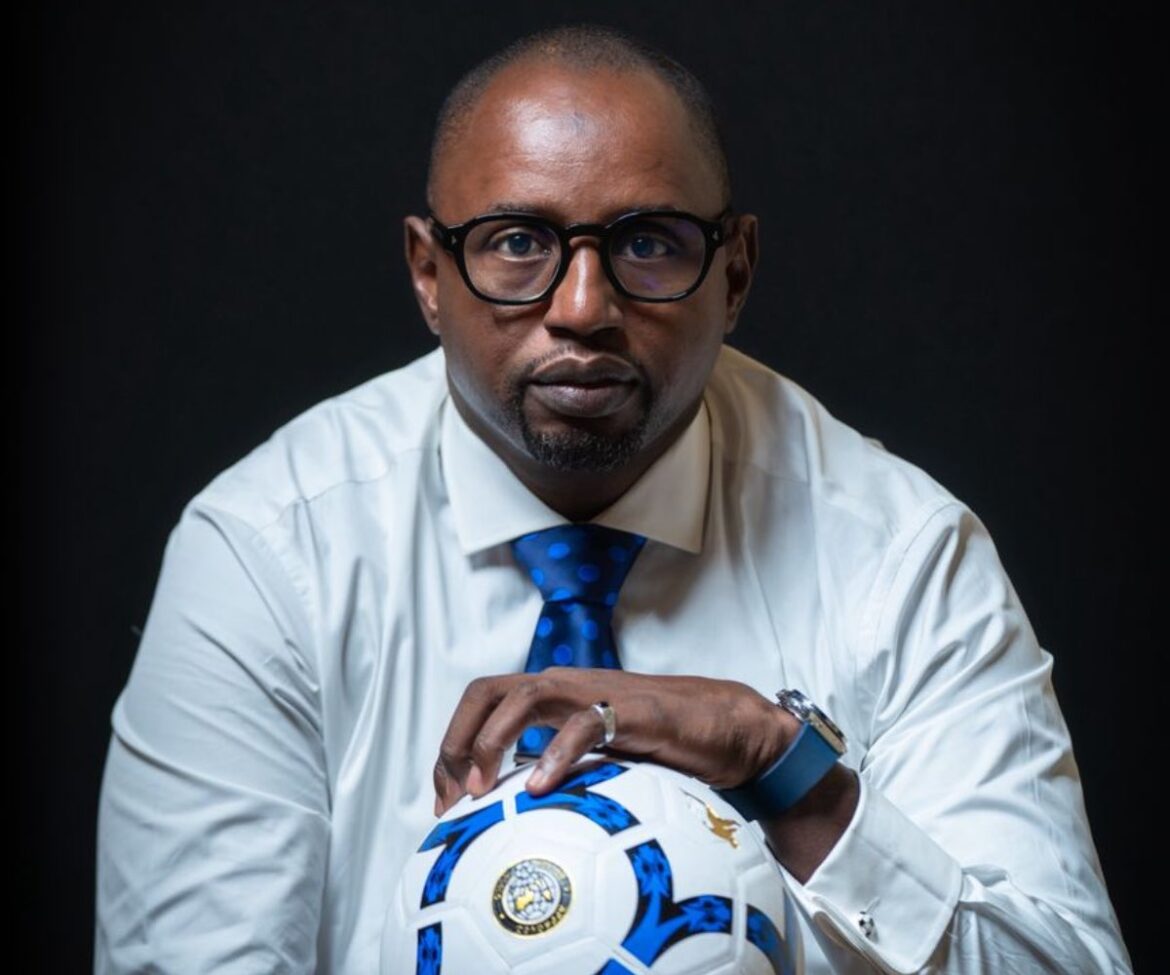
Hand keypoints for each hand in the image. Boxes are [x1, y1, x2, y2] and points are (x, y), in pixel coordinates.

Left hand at [432, 667, 795, 815]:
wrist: (721, 725)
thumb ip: (554, 766)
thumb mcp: (593, 756)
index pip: (481, 703)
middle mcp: (565, 685)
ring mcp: (596, 692)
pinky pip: (584, 723)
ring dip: (494, 740)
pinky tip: (541, 787)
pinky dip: (556, 753)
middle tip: (453, 795)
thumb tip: (512, 808)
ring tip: (482, 788)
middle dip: (458, 739)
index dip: (453, 747)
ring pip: (526, 695)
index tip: (446, 800)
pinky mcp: (630, 709)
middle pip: (488, 691)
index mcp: (551, 695)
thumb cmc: (657, 742)